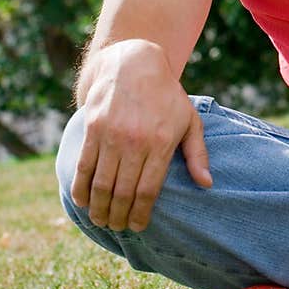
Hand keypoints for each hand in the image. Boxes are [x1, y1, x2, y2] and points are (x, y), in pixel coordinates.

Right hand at [70, 39, 211, 232]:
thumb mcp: (190, 120)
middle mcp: (136, 141)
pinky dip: (81, 188)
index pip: (148, 191)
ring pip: (102, 184)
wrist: (134, 63)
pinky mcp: (93, 128)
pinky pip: (84, 166)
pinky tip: (83, 201)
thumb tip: (207, 184)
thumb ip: (198, 153)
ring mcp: (112, 134)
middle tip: (117, 226)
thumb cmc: (166, 96)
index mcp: (162, 142)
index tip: (137, 226)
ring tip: (100, 220)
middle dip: (118, 217)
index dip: (140, 214)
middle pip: (123, 192)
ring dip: (99, 209)